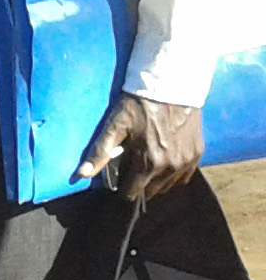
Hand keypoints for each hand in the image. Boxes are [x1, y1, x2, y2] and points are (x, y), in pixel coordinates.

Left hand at [80, 93, 204, 199]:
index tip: (117, 178)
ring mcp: (186, 161)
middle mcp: (171, 167)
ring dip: (156, 180)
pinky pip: (184, 176)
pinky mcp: (197, 154)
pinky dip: (173, 174)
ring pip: (168, 186)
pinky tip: (163, 161)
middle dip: (138, 184)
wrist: (171, 86)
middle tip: (131, 166)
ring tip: (146, 162)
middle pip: (151, 191)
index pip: (132, 193)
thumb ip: (99, 152)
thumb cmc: (139, 105)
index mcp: (149, 163)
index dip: (122, 188)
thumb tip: (81, 175)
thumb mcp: (115, 126)